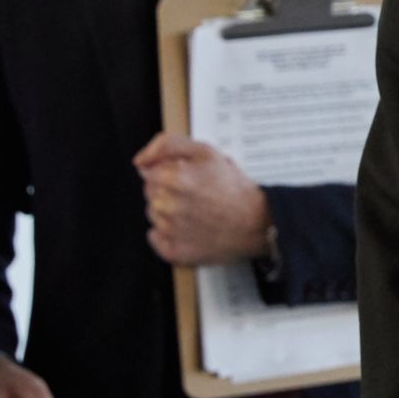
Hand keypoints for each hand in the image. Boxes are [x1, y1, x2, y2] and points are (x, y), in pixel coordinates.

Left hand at [134, 133, 271, 265]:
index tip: (188, 178)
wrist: (258, 223)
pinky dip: (167, 235)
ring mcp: (170, 231)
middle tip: (195, 195)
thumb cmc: (234, 189)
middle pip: (150, 193)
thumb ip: (168, 145)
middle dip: (167, 191)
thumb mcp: (206, 152)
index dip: (169, 172)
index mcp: (174, 179)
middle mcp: (169, 206)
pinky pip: (156, 239)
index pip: (149, 172)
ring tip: (195, 212)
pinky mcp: (175, 251)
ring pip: (153, 215)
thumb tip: (140, 161)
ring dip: (167, 212)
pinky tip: (187, 229)